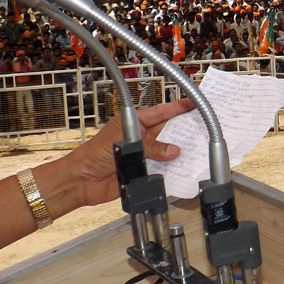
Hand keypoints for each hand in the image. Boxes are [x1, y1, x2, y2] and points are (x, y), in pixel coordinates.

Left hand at [42, 97, 195, 209]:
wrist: (82, 181)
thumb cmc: (93, 155)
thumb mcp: (124, 143)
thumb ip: (150, 146)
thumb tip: (172, 150)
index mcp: (133, 123)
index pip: (160, 113)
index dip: (177, 108)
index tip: (192, 102)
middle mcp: (140, 137)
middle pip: (167, 131)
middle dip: (183, 129)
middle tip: (202, 125)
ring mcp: (142, 155)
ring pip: (167, 151)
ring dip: (179, 151)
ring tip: (198, 147)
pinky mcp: (142, 172)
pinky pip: (162, 169)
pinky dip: (172, 169)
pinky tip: (183, 167)